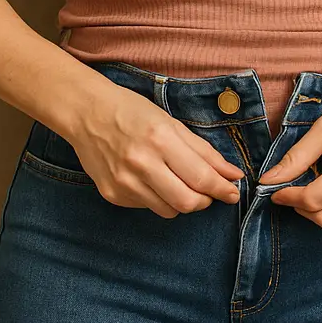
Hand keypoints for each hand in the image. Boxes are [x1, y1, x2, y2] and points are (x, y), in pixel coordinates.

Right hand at [70, 84, 244, 217]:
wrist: (87, 113)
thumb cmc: (133, 111)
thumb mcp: (172, 123)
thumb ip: (203, 151)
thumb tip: (232, 174)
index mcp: (161, 139)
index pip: (201, 177)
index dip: (222, 189)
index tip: (234, 193)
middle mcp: (142, 163)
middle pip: (187, 202)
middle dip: (205, 201)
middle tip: (208, 192)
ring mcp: (125, 183)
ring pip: (169, 211)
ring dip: (182, 201)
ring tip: (178, 182)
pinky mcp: (113, 195)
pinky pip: (147, 207)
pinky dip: (158, 198)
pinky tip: (152, 180)